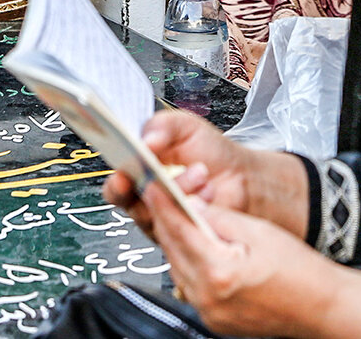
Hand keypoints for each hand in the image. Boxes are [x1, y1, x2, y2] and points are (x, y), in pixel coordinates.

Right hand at [101, 110, 308, 239]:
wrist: (244, 176)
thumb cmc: (211, 152)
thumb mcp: (184, 126)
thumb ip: (161, 126)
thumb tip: (146, 141)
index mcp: (140, 172)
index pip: (117, 185)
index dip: (116, 183)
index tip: (124, 174)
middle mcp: (149, 199)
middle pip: (132, 206)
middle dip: (145, 191)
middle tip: (158, 179)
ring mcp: (167, 219)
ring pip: (159, 215)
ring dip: (180, 191)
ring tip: (201, 172)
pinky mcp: (186, 234)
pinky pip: (182, 228)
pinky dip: (196, 207)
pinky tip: (208, 193)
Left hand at [142, 184, 360, 338]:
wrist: (322, 307)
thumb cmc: (301, 272)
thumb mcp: (259, 231)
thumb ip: (219, 218)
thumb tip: (191, 204)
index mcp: (218, 272)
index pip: (178, 230)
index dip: (164, 204)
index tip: (155, 187)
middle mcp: (208, 298)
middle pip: (173, 250)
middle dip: (168, 222)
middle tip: (165, 198)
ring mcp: (210, 313)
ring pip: (178, 268)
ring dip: (179, 244)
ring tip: (186, 221)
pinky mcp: (214, 320)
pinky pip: (191, 286)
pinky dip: (191, 266)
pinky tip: (201, 250)